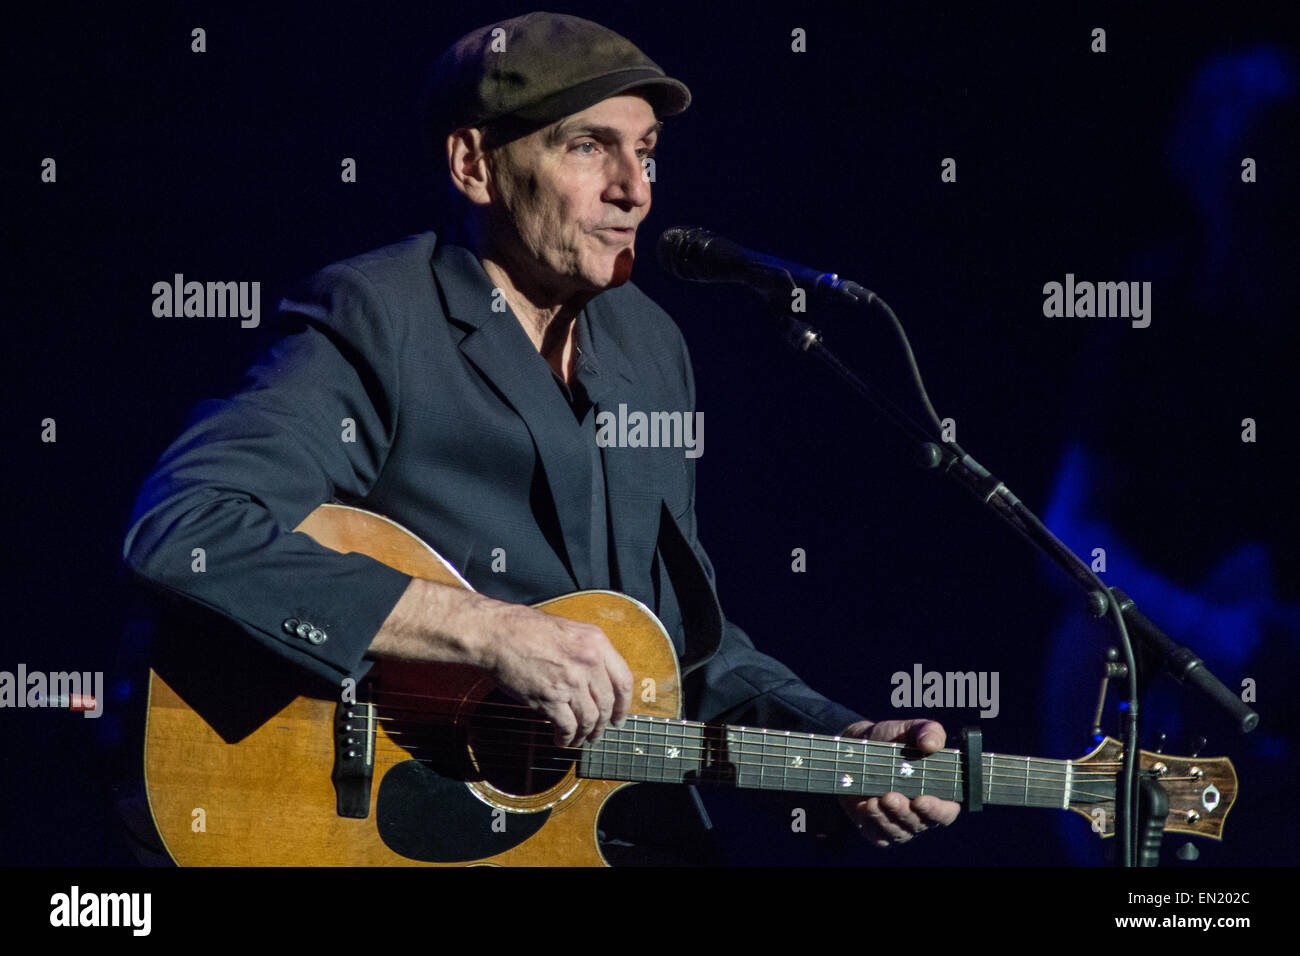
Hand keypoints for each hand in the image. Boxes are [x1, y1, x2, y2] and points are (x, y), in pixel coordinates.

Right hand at [474, 598, 633, 747]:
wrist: (497, 634)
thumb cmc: (526, 629)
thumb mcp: (568, 631)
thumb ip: (587, 652)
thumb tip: (597, 679)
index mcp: (597, 642)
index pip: (624, 680)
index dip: (624, 705)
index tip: (619, 717)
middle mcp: (589, 662)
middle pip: (607, 704)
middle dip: (603, 724)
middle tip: (597, 733)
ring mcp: (571, 681)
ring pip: (590, 719)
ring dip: (585, 734)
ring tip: (579, 739)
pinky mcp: (551, 698)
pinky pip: (567, 726)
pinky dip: (566, 738)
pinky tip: (561, 739)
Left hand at [838, 718, 960, 846]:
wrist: (858, 746)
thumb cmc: (895, 739)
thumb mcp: (912, 729)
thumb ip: (929, 731)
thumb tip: (931, 744)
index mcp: (939, 794)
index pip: (946, 812)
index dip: (937, 810)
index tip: (921, 800)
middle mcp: (921, 813)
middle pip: (919, 824)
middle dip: (904, 812)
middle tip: (890, 797)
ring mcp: (900, 823)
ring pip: (898, 832)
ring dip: (886, 818)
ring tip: (873, 801)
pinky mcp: (877, 828)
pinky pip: (877, 834)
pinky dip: (871, 823)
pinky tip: (864, 808)